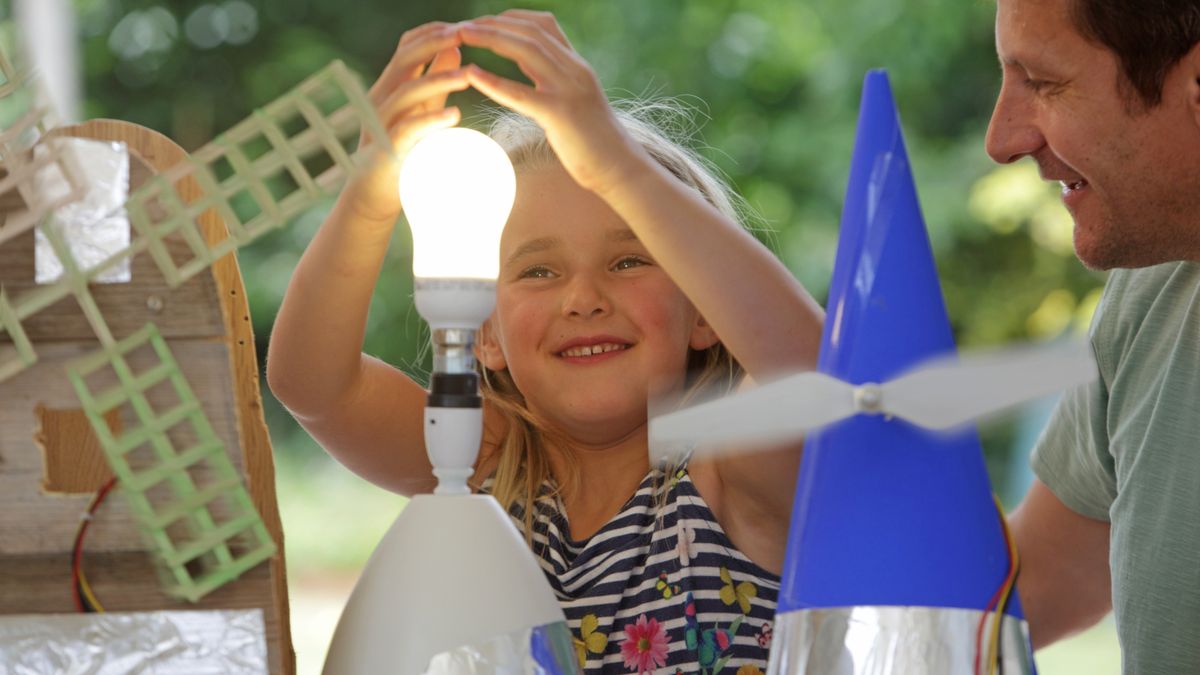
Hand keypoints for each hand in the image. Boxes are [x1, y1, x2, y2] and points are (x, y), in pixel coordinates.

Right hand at [344, 22, 470, 223]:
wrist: (373, 195)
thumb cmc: (402, 150)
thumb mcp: (421, 110)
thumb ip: (435, 83)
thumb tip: (455, 51)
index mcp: (391, 85)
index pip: (408, 46)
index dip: (433, 32)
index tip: (463, 26)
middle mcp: (382, 98)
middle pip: (404, 59)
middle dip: (435, 43)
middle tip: (465, 36)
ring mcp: (380, 123)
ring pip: (407, 92)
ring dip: (438, 80)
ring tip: (468, 76)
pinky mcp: (385, 149)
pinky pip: (407, 130)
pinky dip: (430, 121)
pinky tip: (454, 115)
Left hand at [458, 10, 649, 195]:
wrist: (620, 167)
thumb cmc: (594, 142)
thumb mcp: (574, 102)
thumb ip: (554, 82)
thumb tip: (530, 73)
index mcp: (577, 66)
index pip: (544, 26)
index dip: (510, 19)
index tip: (484, 22)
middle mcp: (575, 70)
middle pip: (530, 32)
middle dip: (493, 24)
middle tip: (461, 26)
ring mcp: (569, 90)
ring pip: (526, 50)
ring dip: (490, 39)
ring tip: (461, 37)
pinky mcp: (561, 115)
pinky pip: (521, 93)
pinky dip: (494, 81)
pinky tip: (472, 75)